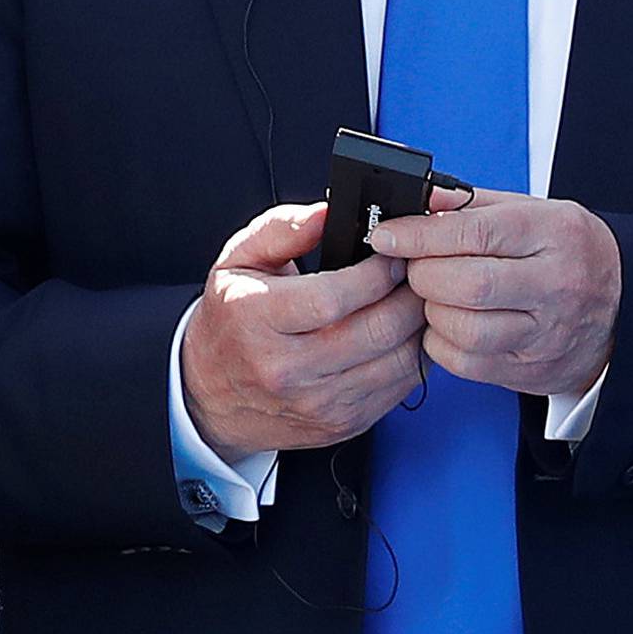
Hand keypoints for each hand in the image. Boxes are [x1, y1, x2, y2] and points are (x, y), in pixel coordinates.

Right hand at [181, 202, 427, 459]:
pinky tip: (408, 333)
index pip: (333, 297)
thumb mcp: (239, 261)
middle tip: (420, 272)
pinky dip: (415, 355)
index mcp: (257, 321)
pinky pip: (401, 386)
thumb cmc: (232, 320)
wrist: (212, 396)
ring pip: (400, 360)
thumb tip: (330, 211)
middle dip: (411, 294)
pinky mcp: (345, 422)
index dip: (376, 272)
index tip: (393, 253)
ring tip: (418, 299)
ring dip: (420, 325)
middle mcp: (287, 369)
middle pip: (377, 329)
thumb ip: (284, 228)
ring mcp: (319, 403)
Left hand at [370, 186, 620, 398]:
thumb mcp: (532, 213)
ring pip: (463, 329)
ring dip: (432, 311)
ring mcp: (546, 332)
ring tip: (437, 295)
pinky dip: (441, 342)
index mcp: (555, 233)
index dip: (420, 235)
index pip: (476, 232)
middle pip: (466, 284)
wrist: (620, 308)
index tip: (386, 235)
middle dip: (423, 274)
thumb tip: (419, 199)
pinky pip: (464, 362)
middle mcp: (556, 284)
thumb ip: (474, 205)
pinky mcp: (530, 368)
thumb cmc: (565, 252)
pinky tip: (450, 324)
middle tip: (415, 267)